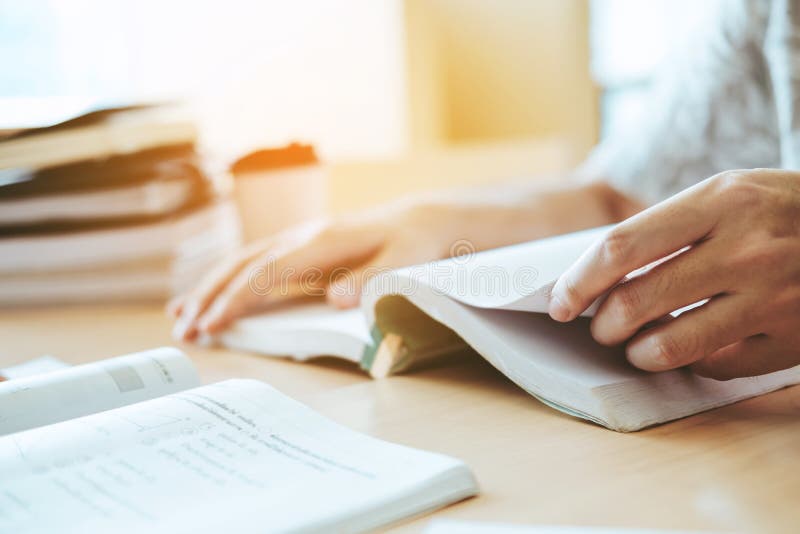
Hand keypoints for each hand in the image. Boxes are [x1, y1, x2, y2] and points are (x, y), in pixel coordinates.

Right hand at [168, 203, 461, 340]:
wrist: (422, 219)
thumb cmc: (415, 243)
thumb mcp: (405, 261)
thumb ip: (371, 279)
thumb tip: (333, 297)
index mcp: (325, 242)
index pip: (270, 273)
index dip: (240, 298)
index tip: (214, 323)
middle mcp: (304, 237)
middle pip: (245, 265)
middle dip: (211, 296)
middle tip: (183, 330)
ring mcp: (300, 239)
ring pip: (243, 261)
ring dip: (210, 288)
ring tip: (180, 316)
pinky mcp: (301, 248)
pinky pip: (256, 262)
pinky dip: (229, 279)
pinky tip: (213, 295)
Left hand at [549, 169, 799, 379]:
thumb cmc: (778, 211)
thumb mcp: (726, 194)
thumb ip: (664, 229)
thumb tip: (595, 276)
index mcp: (719, 201)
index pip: (622, 247)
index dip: (578, 281)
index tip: (560, 301)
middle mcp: (746, 248)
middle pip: (636, 301)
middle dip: (602, 323)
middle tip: (599, 326)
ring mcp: (773, 298)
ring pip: (670, 345)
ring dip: (637, 352)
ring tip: (637, 344)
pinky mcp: (791, 339)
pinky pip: (715, 366)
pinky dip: (691, 362)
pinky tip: (693, 347)